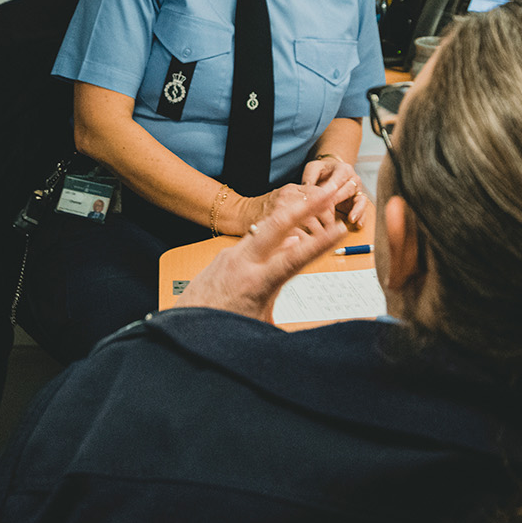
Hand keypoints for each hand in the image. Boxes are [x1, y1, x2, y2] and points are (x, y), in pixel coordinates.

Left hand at [179, 180, 348, 320]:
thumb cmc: (222, 332)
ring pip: (266, 228)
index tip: (340, 229)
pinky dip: (273, 232)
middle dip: (305, 205)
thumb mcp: (261, 328)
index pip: (294, 258)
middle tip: (329, 190)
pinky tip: (286, 231)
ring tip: (313, 200)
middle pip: (278, 225)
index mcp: (255, 284)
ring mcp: (232, 255)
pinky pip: (254, 239)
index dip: (320, 243)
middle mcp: (242, 262)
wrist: (181, 326)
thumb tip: (312, 308)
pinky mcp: (225, 255)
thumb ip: (288, 313)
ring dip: (290, 214)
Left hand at [300, 154, 367, 228]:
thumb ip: (310, 177)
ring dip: (357, 210)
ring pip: (361, 200)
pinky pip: (362, 210)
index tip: (326, 196)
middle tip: (331, 208)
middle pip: (351, 189)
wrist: (329, 173)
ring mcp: (356, 192)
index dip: (333, 187)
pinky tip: (357, 224)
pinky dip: (361, 217)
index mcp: (343, 169)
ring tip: (351, 219)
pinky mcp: (357, 203)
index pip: (340, 178)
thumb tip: (307, 190)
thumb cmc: (321, 171)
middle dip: (341, 199)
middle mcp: (353, 180)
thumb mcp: (313, 168)